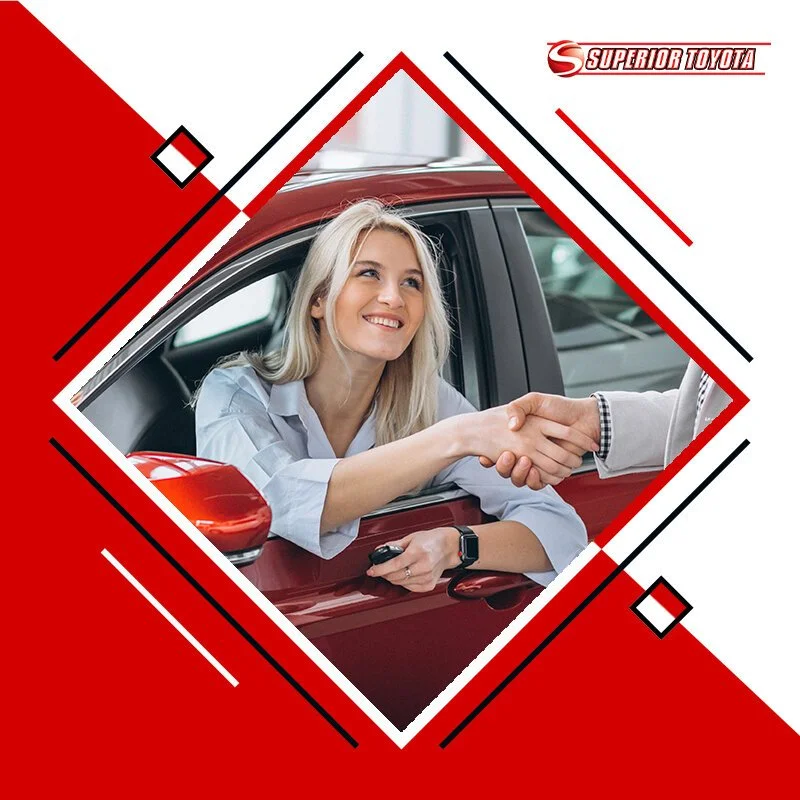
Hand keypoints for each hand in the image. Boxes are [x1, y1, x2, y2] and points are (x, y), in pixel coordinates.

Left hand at [365, 528, 460, 592]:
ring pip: (401, 584)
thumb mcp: (411, 538)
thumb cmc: (432, 540)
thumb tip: (380, 550)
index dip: (380, 569)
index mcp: (418, 552)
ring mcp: (427, 577)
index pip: (394, 565)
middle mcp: (423, 566)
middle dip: (384, 573)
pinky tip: (405, 574)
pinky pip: (409, 588)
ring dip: (393, 578)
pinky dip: (403, 582)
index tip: (371, 570)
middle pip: (396, 576)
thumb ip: (394, 545)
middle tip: (381, 568)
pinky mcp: (428, 585)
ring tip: (392, 570)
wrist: (449, 547)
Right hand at [479, 394, 600, 487]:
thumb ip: (518, 408)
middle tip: (512, 456)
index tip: (498, 452)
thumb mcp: (534, 400)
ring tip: (526, 461)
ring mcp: (540, 459)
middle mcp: (531, 447)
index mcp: (523, 434)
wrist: (586, 418)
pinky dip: (539, 479)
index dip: (497, 456)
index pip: (503, 451)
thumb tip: (512, 426)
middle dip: (510, 466)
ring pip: (525, 476)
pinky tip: (536, 470)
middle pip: (513, 466)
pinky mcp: (550, 469)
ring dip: (524, 473)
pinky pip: (540, 481)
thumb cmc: (562, 407)